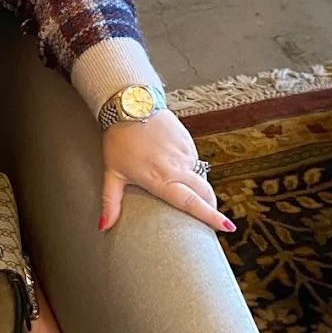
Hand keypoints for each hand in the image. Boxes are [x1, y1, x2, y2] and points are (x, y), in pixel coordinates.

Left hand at [100, 109, 235, 233]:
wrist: (131, 105)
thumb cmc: (118, 140)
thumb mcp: (112, 173)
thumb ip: (111, 202)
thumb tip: (104, 226)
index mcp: (160, 179)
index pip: (190, 202)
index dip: (210, 216)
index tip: (227, 226)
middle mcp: (177, 168)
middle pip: (205, 192)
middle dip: (211, 207)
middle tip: (213, 219)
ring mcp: (184, 154)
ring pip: (201, 177)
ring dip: (200, 189)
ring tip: (190, 194)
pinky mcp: (188, 142)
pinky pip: (195, 162)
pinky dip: (191, 171)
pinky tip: (179, 171)